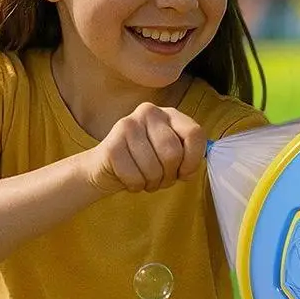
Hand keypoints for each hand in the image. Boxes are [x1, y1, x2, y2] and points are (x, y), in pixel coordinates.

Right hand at [83, 104, 205, 194]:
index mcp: (169, 114)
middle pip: (173, 153)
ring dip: (152, 183)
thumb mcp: (170, 157)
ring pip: (154, 168)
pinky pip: (134, 177)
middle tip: (161, 179)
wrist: (105, 168)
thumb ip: (187, 158)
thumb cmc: (143, 163)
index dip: (193, 159)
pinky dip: (136, 186)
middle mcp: (149, 113)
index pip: (194, 133)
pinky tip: (130, 179)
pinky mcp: (112, 145)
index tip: (184, 172)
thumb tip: (190, 170)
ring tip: (145, 179)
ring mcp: (129, 125)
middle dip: (169, 175)